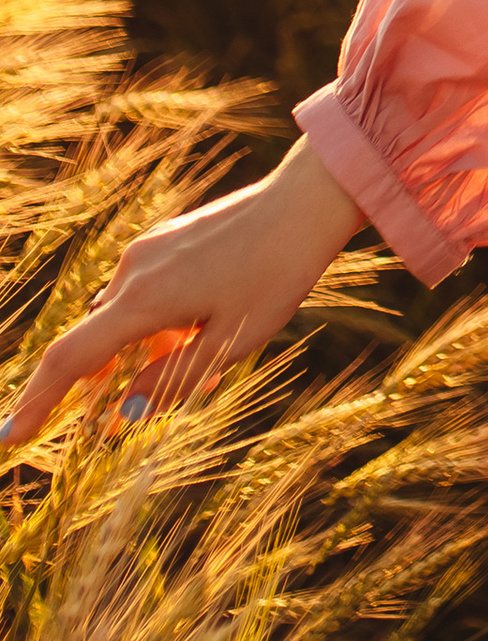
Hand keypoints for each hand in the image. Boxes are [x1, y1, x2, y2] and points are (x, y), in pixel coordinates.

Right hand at [1, 138, 368, 446]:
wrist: (304, 203)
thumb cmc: (275, 275)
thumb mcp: (230, 342)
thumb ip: (173, 379)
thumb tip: (124, 413)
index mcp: (142, 301)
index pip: (69, 359)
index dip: (36, 401)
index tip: (9, 437)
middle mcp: (132, 273)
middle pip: (94, 341)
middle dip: (103, 383)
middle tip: (126, 416)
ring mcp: (146, 251)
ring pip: (122, 319)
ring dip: (141, 353)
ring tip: (199, 371)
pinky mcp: (164, 240)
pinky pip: (143, 293)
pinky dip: (155, 324)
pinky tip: (201, 332)